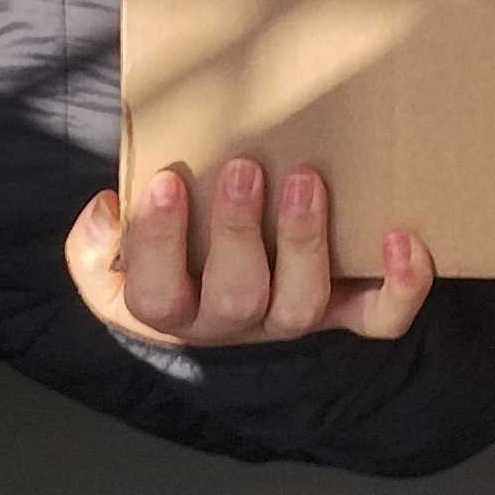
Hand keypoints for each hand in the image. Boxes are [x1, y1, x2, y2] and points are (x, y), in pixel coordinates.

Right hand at [66, 158, 435, 348]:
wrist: (212, 298)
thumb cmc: (163, 260)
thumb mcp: (107, 263)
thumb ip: (93, 245)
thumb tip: (108, 209)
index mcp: (168, 309)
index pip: (155, 293)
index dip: (158, 242)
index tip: (165, 181)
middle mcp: (230, 324)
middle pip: (237, 300)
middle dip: (239, 233)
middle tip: (243, 169)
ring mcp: (288, 317)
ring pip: (302, 305)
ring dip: (305, 242)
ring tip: (305, 180)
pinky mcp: (341, 310)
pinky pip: (378, 318)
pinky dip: (400, 287)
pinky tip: (402, 237)